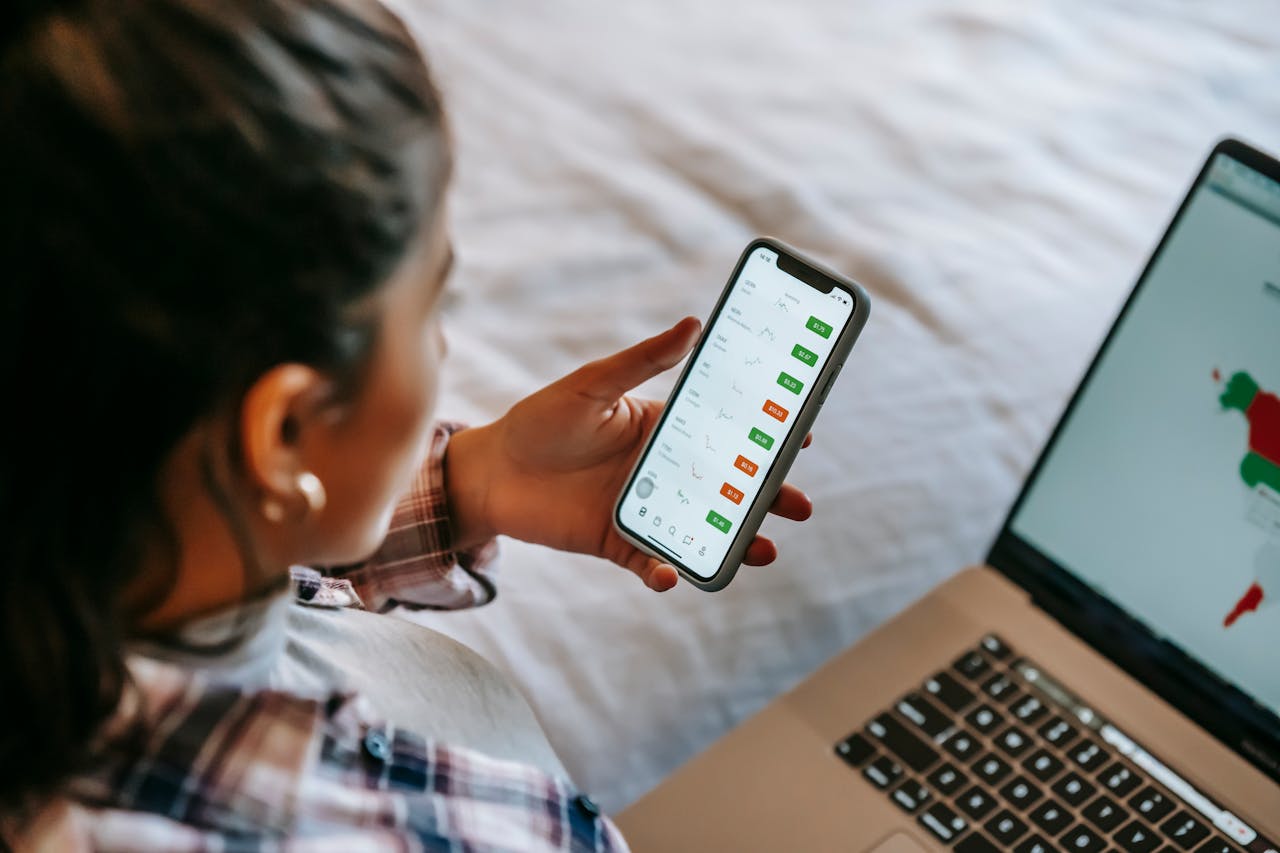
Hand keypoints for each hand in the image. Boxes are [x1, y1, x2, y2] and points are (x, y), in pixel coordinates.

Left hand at [444, 318, 813, 590]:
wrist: (489, 473)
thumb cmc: (540, 420)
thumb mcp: (591, 385)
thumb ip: (642, 362)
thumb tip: (694, 325)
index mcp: (663, 430)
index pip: (726, 433)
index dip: (765, 438)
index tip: (802, 438)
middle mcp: (662, 472)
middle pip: (728, 488)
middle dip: (768, 498)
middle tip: (801, 506)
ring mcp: (644, 511)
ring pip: (702, 531)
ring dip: (734, 542)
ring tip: (763, 549)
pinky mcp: (617, 544)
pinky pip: (651, 561)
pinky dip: (665, 572)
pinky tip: (671, 574)